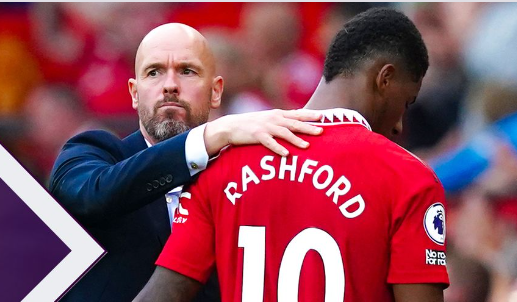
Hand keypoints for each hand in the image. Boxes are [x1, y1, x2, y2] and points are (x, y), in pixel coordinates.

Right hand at [204, 109, 322, 156]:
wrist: (231, 126)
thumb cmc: (251, 124)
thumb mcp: (268, 119)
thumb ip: (281, 121)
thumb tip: (296, 124)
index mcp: (277, 114)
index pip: (297, 114)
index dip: (310, 115)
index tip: (323, 116)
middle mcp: (273, 119)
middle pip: (294, 123)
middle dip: (308, 127)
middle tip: (321, 131)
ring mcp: (265, 127)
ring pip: (284, 133)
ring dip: (296, 139)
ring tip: (307, 145)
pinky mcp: (257, 135)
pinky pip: (269, 143)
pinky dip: (278, 148)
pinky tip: (286, 154)